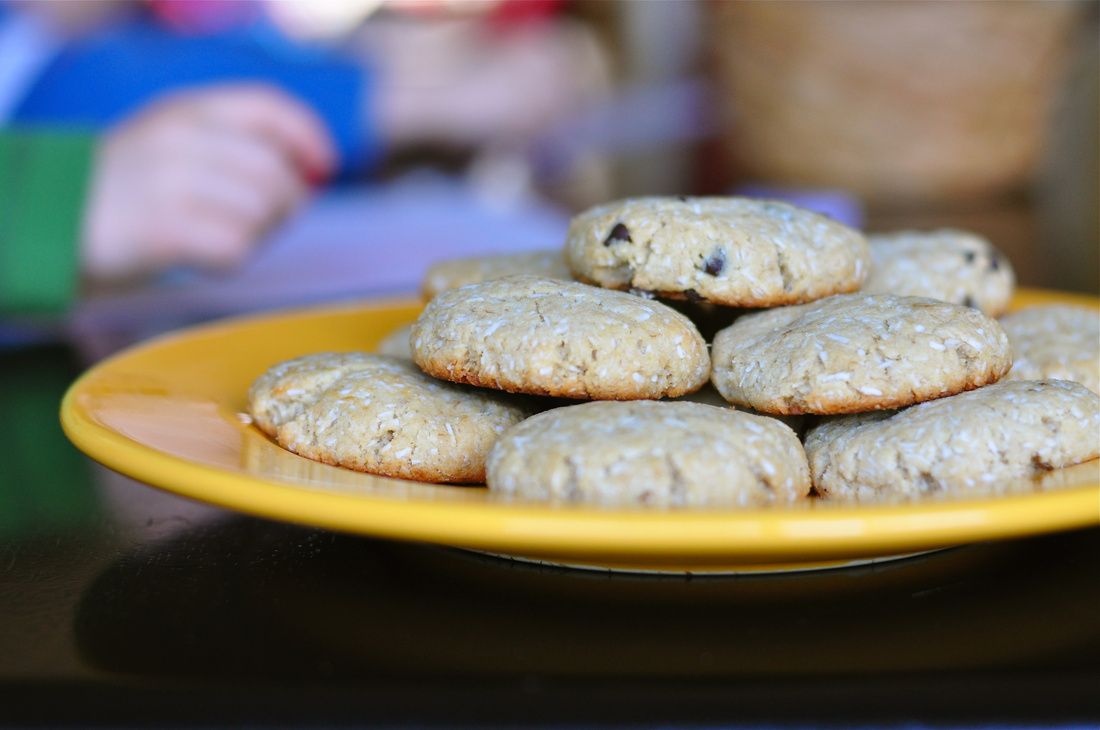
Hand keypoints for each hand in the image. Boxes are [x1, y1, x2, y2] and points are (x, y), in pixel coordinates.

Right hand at [82, 84, 335, 278]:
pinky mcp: (163, 229)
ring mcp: (170, 181)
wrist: (50, 223)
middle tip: (258, 222)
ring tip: (218, 236)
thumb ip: (236, 145)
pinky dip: (230, 259)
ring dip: (255, 235)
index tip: (322, 167)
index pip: (271, 108)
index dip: (309, 138)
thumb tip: (312, 170)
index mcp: (187, 109)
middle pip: (277, 174)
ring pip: (261, 213)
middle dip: (285, 206)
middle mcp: (180, 138)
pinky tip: (201, 255)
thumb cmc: (128, 191)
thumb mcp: (174, 143)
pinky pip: (236, 248)